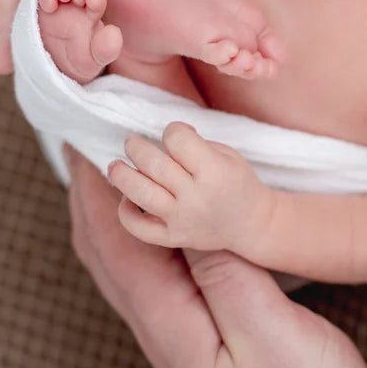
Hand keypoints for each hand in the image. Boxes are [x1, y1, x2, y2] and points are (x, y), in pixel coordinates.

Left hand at [66, 143, 366, 367]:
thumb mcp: (270, 334)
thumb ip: (228, 273)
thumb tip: (192, 211)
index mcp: (171, 321)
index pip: (116, 236)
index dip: (96, 180)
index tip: (92, 126)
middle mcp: (162, 329)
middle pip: (105, 248)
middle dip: (90, 189)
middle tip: (89, 134)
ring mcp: (176, 339)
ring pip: (122, 263)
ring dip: (108, 210)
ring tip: (109, 167)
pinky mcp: (197, 343)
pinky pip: (150, 277)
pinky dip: (138, 236)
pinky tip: (163, 227)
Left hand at [107, 122, 268, 251]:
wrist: (252, 223)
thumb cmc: (238, 182)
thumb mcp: (227, 154)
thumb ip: (197, 143)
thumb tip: (165, 137)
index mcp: (214, 171)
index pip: (178, 140)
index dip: (172, 130)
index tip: (175, 134)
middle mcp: (196, 196)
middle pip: (153, 164)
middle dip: (136, 147)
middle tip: (132, 141)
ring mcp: (182, 219)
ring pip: (140, 193)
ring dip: (121, 175)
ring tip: (115, 165)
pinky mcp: (173, 237)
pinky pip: (138, 228)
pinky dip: (125, 212)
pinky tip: (126, 198)